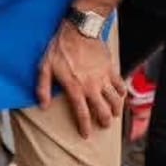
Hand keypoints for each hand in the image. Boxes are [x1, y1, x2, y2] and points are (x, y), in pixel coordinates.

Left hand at [36, 21, 126, 138]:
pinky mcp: (111, 69)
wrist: (79, 29)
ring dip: (116, 110)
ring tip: (114, 114)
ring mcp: (103, 78)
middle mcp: (92, 86)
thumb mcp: (45, 66)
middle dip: (104, 122)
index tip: (86, 135)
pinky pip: (120, 85)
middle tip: (104, 125)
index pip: (82, 114)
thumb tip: (43, 106)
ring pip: (115, 101)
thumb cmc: (60, 47)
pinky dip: (122, 92)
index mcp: (75, 88)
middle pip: (103, 112)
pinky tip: (120, 95)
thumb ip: (43, 88)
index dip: (85, 127)